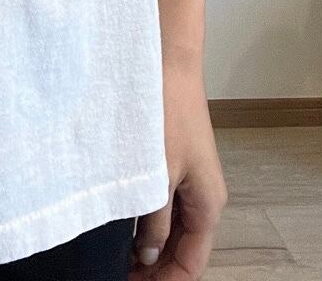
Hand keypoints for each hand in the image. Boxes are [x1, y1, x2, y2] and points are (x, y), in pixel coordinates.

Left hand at [134, 63, 227, 278]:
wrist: (167, 60)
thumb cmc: (165, 113)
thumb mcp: (157, 174)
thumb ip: (153, 219)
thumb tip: (148, 254)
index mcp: (208, 204)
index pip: (191, 263)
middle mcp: (203, 195)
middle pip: (182, 247)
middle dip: (154, 266)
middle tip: (116, 273)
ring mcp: (188, 176)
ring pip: (171, 225)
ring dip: (148, 243)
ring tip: (113, 254)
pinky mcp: (174, 159)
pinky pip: (164, 201)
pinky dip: (146, 217)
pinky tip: (120, 221)